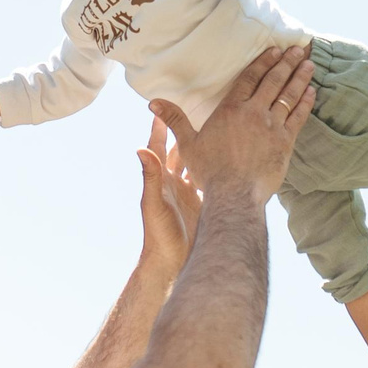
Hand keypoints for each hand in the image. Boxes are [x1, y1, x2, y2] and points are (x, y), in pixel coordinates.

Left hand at [135, 114, 200, 273]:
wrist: (171, 261)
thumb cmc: (159, 234)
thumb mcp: (154, 204)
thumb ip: (150, 177)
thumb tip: (140, 149)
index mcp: (160, 178)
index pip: (158, 146)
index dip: (160, 127)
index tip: (162, 107)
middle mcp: (173, 182)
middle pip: (180, 150)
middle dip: (186, 132)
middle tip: (198, 111)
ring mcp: (187, 192)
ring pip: (197, 163)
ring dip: (204, 147)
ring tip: (216, 128)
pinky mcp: (201, 202)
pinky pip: (209, 180)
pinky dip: (216, 169)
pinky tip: (228, 159)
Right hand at [146, 45, 314, 202]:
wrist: (234, 194)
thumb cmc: (210, 171)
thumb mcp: (188, 144)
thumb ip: (175, 120)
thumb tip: (153, 102)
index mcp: (231, 109)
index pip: (250, 78)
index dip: (263, 62)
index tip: (274, 50)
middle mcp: (254, 113)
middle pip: (273, 81)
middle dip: (286, 63)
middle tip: (298, 50)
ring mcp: (272, 126)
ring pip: (289, 95)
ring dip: (300, 78)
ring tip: (309, 64)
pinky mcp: (285, 142)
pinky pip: (298, 117)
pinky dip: (305, 103)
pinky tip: (311, 92)